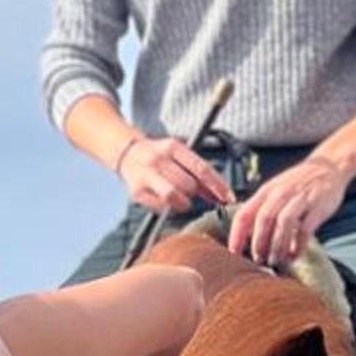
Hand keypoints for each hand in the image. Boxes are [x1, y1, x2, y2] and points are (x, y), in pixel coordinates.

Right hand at [115, 133, 232, 216]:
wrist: (127, 153)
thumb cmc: (160, 157)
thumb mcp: (179, 155)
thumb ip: (198, 173)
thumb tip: (222, 194)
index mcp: (173, 147)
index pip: (202, 169)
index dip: (217, 186)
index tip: (228, 198)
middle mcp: (158, 159)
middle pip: (188, 185)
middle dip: (193, 193)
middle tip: (189, 192)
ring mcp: (146, 175)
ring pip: (173, 196)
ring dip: (182, 203)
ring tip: (179, 199)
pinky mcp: (136, 191)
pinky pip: (160, 207)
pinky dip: (167, 208)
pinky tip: (165, 202)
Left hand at [227, 154, 347, 266]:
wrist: (329, 166)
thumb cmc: (298, 183)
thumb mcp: (275, 190)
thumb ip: (261, 209)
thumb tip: (245, 236)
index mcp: (266, 191)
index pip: (244, 214)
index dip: (236, 235)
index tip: (233, 253)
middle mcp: (281, 193)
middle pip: (263, 219)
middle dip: (258, 243)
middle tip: (258, 260)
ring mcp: (300, 198)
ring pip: (283, 223)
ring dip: (277, 245)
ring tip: (275, 260)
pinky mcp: (318, 206)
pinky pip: (306, 228)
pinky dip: (298, 244)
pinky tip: (294, 254)